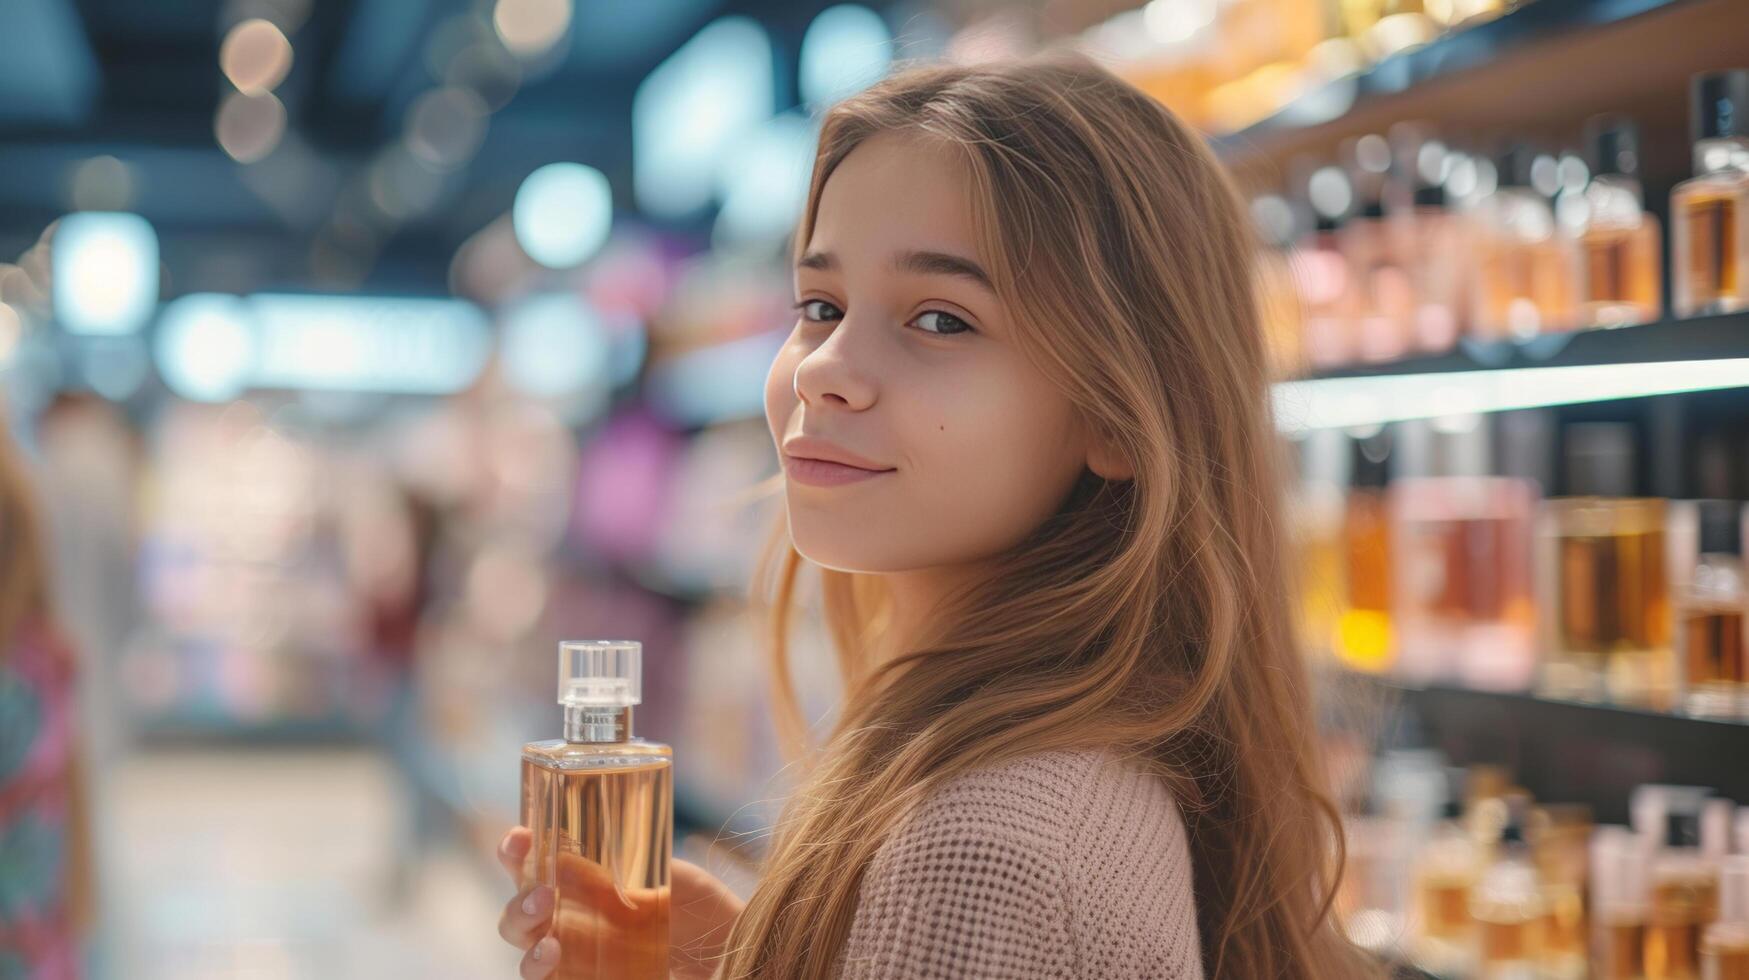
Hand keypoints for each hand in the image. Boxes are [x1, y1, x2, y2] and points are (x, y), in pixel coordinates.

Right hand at [497, 826, 745, 978]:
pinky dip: (549, 978)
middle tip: (544, 895)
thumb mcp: (669, 875)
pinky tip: (559, 967)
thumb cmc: (698, 904)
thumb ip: (626, 869)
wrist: (727, 945)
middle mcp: (568, 923)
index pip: (531, 865)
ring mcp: (578, 960)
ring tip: (551, 944)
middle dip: (518, 905)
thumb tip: (571, 859)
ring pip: (529, 961)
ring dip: (530, 951)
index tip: (521, 836)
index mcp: (578, 884)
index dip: (515, 851)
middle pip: (516, 919)